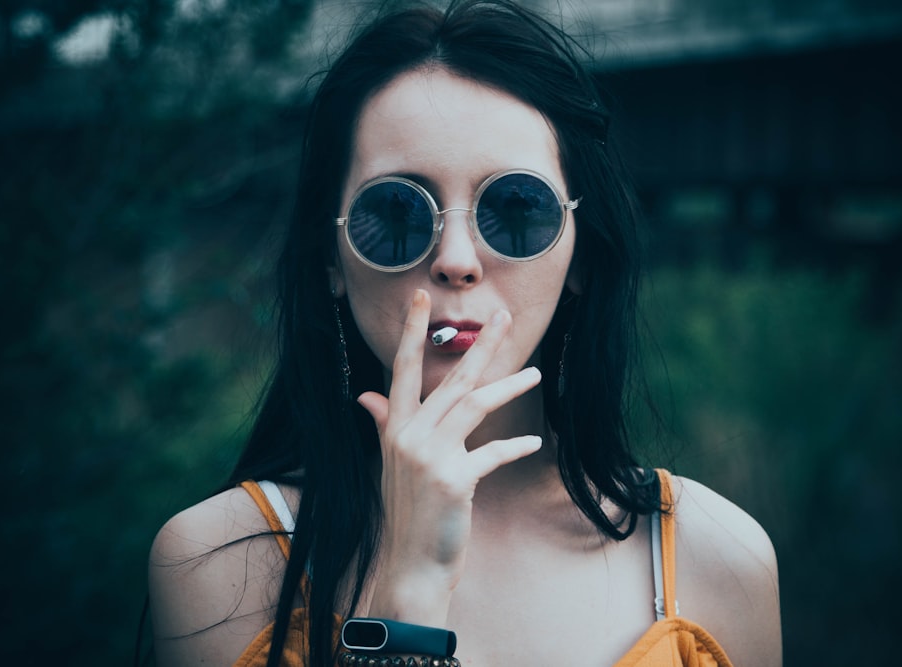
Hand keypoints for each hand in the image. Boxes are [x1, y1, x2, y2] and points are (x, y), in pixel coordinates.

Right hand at [356, 289, 542, 624]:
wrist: (411, 565)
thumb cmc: (408, 512)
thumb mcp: (392, 464)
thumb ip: (386, 425)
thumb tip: (366, 396)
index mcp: (395, 429)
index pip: (402, 370)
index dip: (412, 333)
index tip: (422, 298)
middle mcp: (409, 436)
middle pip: (451, 379)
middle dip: (481, 346)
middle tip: (505, 316)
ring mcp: (430, 457)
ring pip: (475, 405)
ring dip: (509, 386)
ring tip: (534, 372)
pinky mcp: (454, 479)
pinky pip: (493, 453)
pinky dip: (515, 447)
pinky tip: (535, 442)